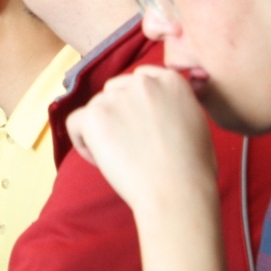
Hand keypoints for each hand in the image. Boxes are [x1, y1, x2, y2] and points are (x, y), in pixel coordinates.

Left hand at [66, 65, 216, 217]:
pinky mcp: (94, 115)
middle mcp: (142, 82)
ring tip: (120, 158)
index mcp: (170, 80)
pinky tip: (100, 159)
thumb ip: (174, 104)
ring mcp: (116, 97)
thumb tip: (160, 103)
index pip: (141, 79)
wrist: (177, 192)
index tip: (141, 125)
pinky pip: (74, 122)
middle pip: (116, 91)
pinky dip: (81, 141)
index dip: (136, 103)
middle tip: (130, 144)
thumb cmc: (192, 169)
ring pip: (96, 107)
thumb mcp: (196, 122)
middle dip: (118, 114)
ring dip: (102, 129)